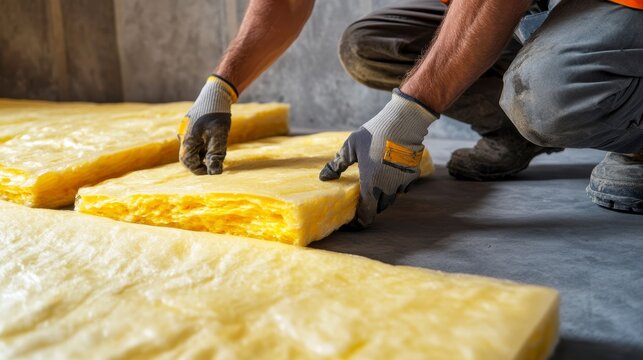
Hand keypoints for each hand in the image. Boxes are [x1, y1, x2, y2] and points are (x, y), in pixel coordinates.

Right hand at [179, 75, 237, 174]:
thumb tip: (215, 173)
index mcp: (187, 139)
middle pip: (190, 156)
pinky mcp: (190, 127)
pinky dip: (204, 145)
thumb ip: (216, 156)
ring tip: (218, 148)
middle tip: (218, 161)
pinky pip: (195, 141)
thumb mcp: (219, 137)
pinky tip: (215, 140)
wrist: (215, 94)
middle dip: (203, 162)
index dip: (200, 170)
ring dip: (205, 153)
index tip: (214, 170)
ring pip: (193, 149)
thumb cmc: (217, 115)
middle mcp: (183, 135)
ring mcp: (186, 130)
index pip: (188, 163)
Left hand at [319, 89, 437, 226]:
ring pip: (391, 198)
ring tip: (373, 186)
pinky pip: (402, 188)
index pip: (366, 215)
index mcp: (371, 184)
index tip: (352, 220)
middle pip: (378, 208)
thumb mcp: (351, 147)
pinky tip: (388, 174)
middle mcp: (388, 188)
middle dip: (369, 206)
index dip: (359, 222)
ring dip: (382, 197)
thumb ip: (337, 164)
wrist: (404, 122)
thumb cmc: (374, 133)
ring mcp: (402, 182)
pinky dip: (394, 186)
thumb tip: (324, 177)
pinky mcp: (413, 175)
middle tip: (359, 198)